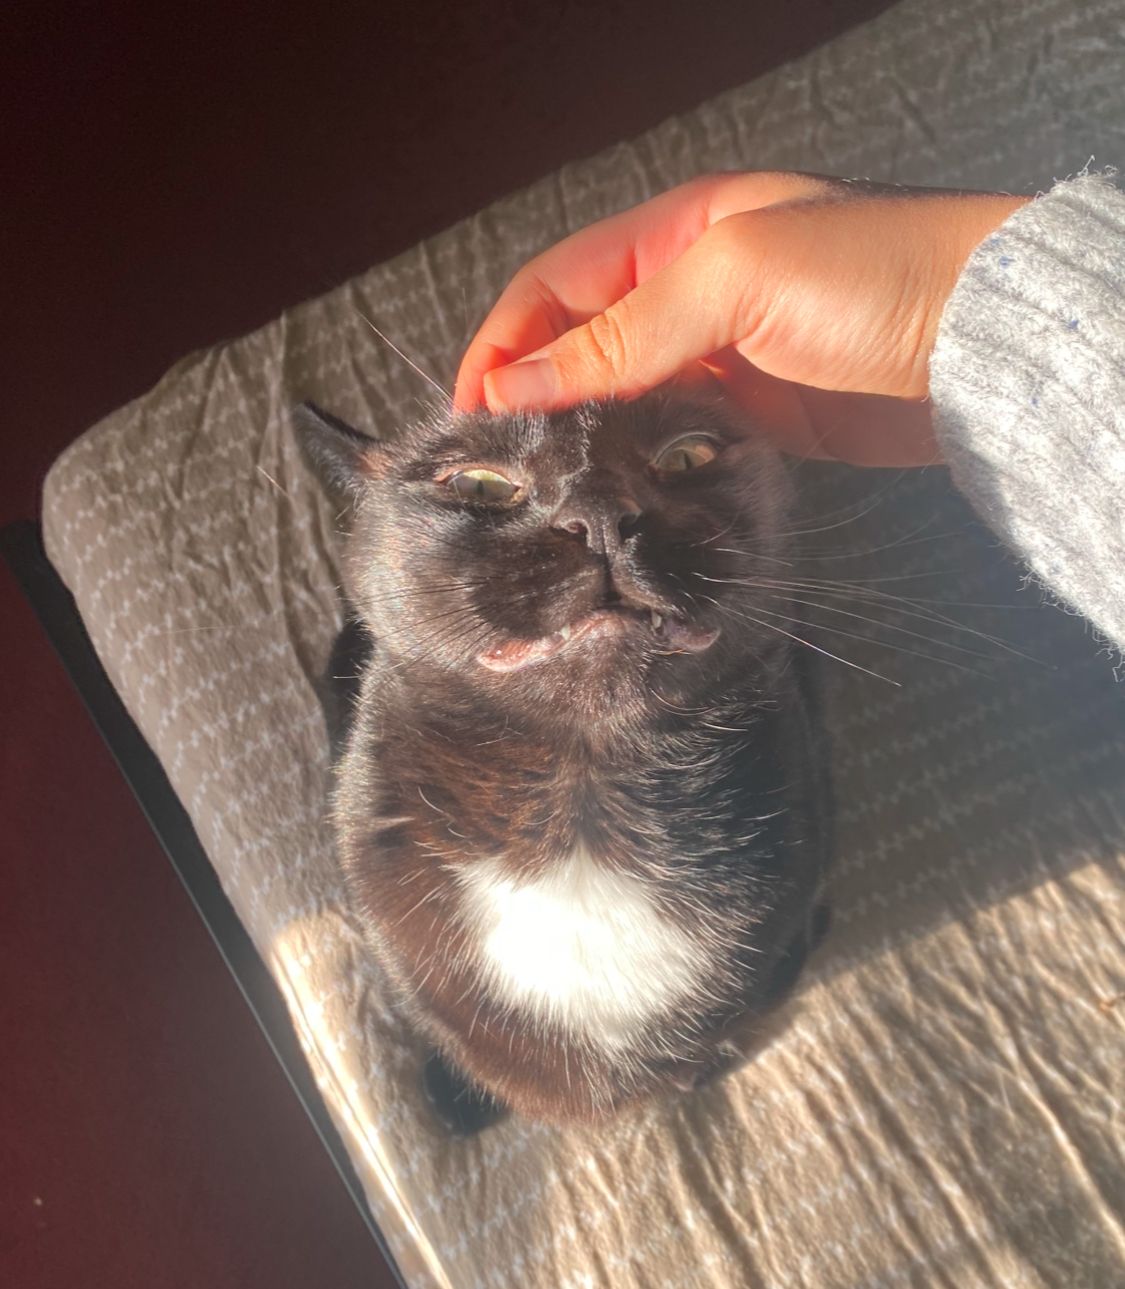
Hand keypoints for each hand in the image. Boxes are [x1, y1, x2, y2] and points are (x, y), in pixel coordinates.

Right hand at [454, 172, 1029, 465]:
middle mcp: (689, 294)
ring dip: (581, 439)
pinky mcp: (753, 417)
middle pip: (582, 346)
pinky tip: (614, 494)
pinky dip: (638, 465)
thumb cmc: (870, 277)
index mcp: (675, 236)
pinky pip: (672, 440)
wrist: (980, 344)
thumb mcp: (732, 282)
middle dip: (532, 397)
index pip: (556, 287)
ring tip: (542, 490)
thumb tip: (515, 384)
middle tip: (495, 464)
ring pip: (622, 400)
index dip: (504, 344)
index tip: (468, 411)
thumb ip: (622, 336)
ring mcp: (721, 359)